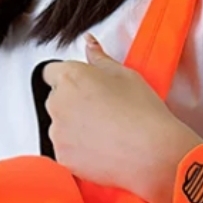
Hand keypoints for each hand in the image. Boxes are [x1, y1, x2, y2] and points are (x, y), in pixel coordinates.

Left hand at [43, 36, 202, 202]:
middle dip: (72, 104)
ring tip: (103, 131)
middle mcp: (58, 103)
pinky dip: (77, 150)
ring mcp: (58, 132)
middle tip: (100, 111)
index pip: (51, 72)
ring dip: (73, 128)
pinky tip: (100, 147)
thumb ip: (99, 59)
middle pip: (55, 100)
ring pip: (59, 127)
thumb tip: (90, 45)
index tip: (81, 87)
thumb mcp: (124, 75)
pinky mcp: (62, 157)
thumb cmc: (142, 115)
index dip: (68, 79)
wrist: (151, 153)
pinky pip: (64, 150)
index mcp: (71, 76)